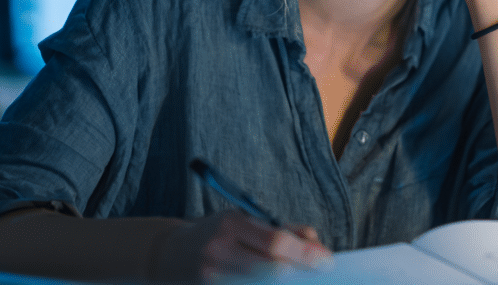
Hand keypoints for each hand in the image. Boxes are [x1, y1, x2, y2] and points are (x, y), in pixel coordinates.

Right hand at [163, 210, 332, 282]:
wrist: (169, 255)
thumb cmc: (217, 233)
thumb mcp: (245, 220)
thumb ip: (283, 229)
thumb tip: (317, 245)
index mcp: (230, 224)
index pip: (275, 243)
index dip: (306, 254)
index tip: (328, 262)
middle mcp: (219, 251)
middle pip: (273, 270)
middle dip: (302, 273)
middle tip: (321, 274)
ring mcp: (213, 278)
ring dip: (288, 284)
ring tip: (302, 280)